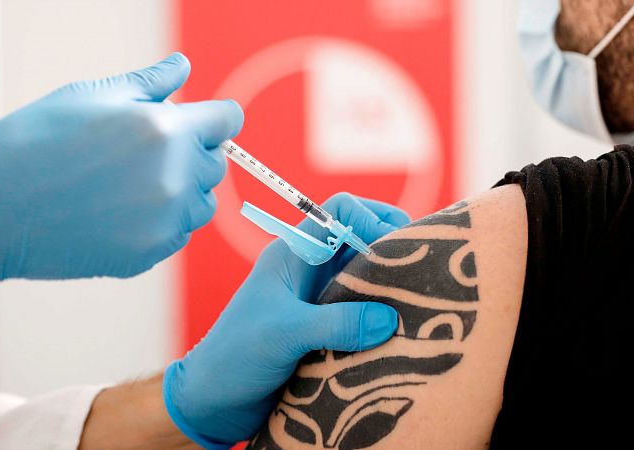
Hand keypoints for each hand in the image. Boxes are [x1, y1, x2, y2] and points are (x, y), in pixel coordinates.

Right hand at [0, 53, 242, 299]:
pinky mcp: (152, 252)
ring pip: (203, 202)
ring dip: (184, 190)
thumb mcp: (89, 95)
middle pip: (217, 161)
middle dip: (193, 152)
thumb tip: (183, 67)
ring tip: (133, 184)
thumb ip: (149, 83)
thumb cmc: (34, 144)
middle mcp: (176, 176)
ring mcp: (166, 219)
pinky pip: (179, 232)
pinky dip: (163, 221)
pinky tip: (122, 210)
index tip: (199, 122)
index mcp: (166, 129)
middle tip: (145, 152)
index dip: (214, 118)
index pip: (227, 120)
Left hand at [162, 193, 410, 447]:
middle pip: (363, 241)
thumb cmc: (233, 356)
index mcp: (295, 254)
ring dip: (391, 289)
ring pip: (367, 279)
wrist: (211, 402)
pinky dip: (383, 320)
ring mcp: (321, 301)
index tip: (394, 248)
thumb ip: (335, 323)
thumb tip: (389, 317)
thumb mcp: (283, 334)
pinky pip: (365, 315)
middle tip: (422, 274)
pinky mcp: (328, 331)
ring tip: (419, 305)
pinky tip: (401, 335)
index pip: (341, 210)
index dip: (372, 217)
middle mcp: (312, 271)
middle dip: (393, 250)